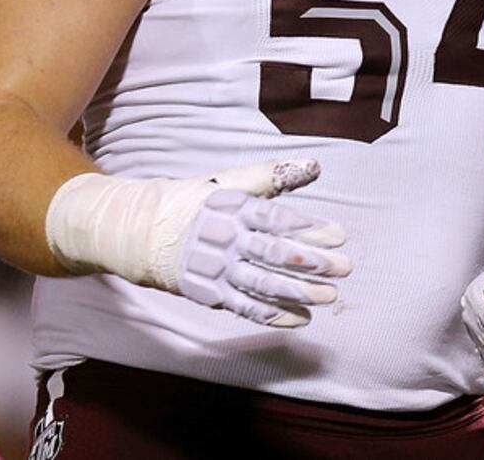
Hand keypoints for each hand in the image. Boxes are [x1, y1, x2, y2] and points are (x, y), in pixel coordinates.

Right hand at [44, 159, 350, 327]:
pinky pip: (245, 307)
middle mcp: (224, 239)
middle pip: (273, 253)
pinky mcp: (207, 294)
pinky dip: (274, 315)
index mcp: (231, 208)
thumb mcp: (228, 182)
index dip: (309, 228)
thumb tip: (314, 166)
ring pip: (262, 284)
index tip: (339, 235)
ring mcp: (214, 269)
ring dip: (299, 293)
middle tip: (345, 268)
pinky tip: (301, 319)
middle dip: (312, 262)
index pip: (276, 219)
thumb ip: (270, 176)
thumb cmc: (192, 201)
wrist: (138, 232)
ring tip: (330, 297)